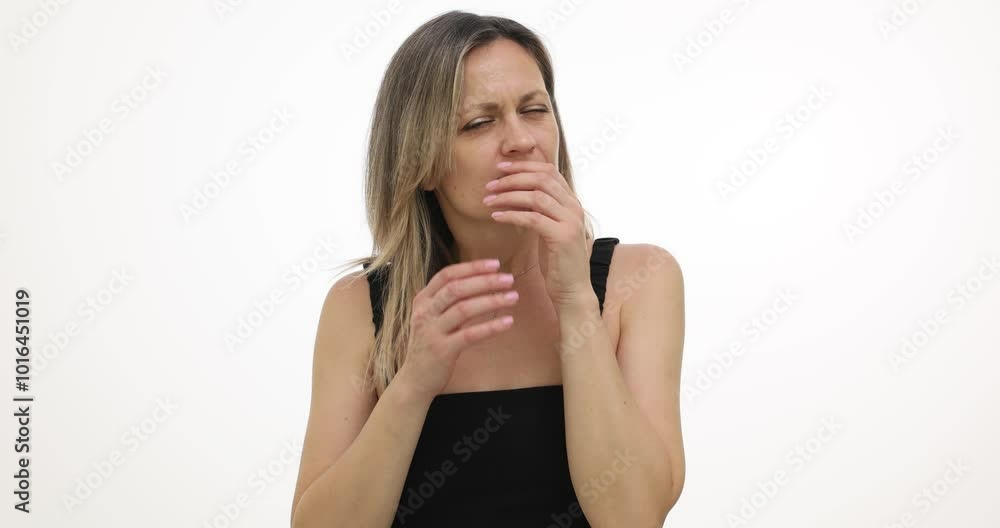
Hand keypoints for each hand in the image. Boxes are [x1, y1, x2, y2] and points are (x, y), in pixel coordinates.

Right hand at [395, 259, 520, 401]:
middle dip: (485, 281)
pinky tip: (508, 322)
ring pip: (464, 309)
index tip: (495, 264)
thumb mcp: (432, 318)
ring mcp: (432, 331)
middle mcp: (425, 312)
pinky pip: (470, 334)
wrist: (415, 379)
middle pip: (456, 289)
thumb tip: (481, 282)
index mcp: (423, 300)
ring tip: (513, 297)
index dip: (472, 267)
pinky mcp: (442, 350)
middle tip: (508, 279)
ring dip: (491, 301)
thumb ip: (449, 301)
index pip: (447, 275)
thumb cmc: (429, 345)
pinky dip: (490, 326)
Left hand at [483, 160, 592, 307]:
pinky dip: (511, 214)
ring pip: (536, 196)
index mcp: (572, 203)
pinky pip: (532, 218)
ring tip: (488, 200)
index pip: (549, 171)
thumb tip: (517, 195)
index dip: (524, 166)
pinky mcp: (562, 237)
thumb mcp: (548, 230)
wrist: (572, 292)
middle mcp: (575, 208)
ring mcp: (571, 221)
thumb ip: (540, 211)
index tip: (501, 168)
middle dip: (513, 178)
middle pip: (542, 178)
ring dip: (508, 195)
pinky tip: (496, 216)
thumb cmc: (557, 263)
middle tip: (490, 184)